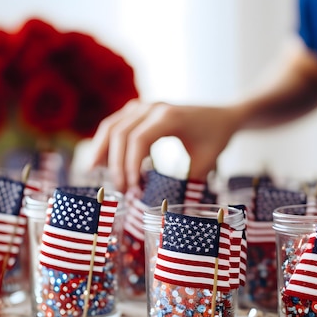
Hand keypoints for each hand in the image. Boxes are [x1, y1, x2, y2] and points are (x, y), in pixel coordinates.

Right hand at [87, 99, 242, 190]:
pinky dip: (106, 142)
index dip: (130, 165)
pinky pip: (115, 124)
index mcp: (168, 117)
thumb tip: (169, 211)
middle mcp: (152, 107)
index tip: (133, 188)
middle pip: (120, 133)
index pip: (138, 139)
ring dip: (101, 150)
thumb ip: (187, 183)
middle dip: (116, 164)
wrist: (223, 115)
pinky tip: (104, 161)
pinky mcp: (139, 109)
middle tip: (119, 189)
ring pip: (111, 125)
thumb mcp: (205, 161)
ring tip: (94, 172)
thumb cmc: (215, 138)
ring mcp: (143, 106)